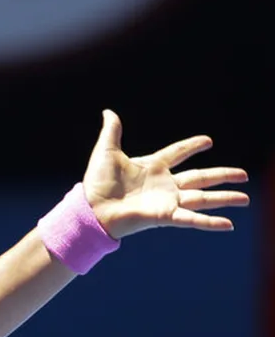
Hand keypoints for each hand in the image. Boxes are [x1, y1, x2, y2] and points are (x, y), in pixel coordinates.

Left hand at [82, 109, 249, 238]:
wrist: (91, 207)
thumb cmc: (97, 182)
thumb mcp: (106, 151)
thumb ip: (112, 131)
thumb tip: (108, 111)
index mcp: (152, 166)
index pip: (177, 153)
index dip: (192, 146)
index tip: (208, 141)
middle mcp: (164, 184)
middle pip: (200, 178)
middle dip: (222, 175)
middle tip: (244, 174)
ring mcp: (167, 201)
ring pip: (203, 198)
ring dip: (225, 198)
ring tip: (246, 198)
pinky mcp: (165, 216)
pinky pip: (192, 219)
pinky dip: (210, 222)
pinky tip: (229, 224)